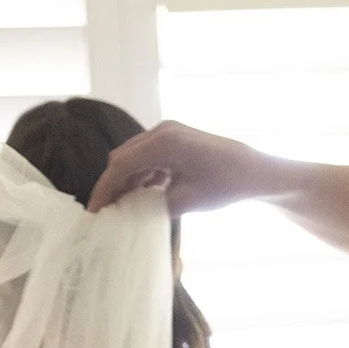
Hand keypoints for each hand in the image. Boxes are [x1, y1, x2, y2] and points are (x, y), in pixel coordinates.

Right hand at [87, 122, 275, 215]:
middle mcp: (163, 131)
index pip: (121, 165)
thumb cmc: (224, 185)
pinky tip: (139, 197)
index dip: (104, 189)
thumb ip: (151, 206)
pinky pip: (148, 157)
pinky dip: (140, 176)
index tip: (94, 212)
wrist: (254, 171)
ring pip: (134, 158)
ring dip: (126, 181)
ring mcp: (169, 133)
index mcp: (164, 141)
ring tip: (118, 209)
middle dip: (111, 185)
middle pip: (122, 158)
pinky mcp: (176, 140)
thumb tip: (127, 215)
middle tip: (104, 213)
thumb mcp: (184, 202)